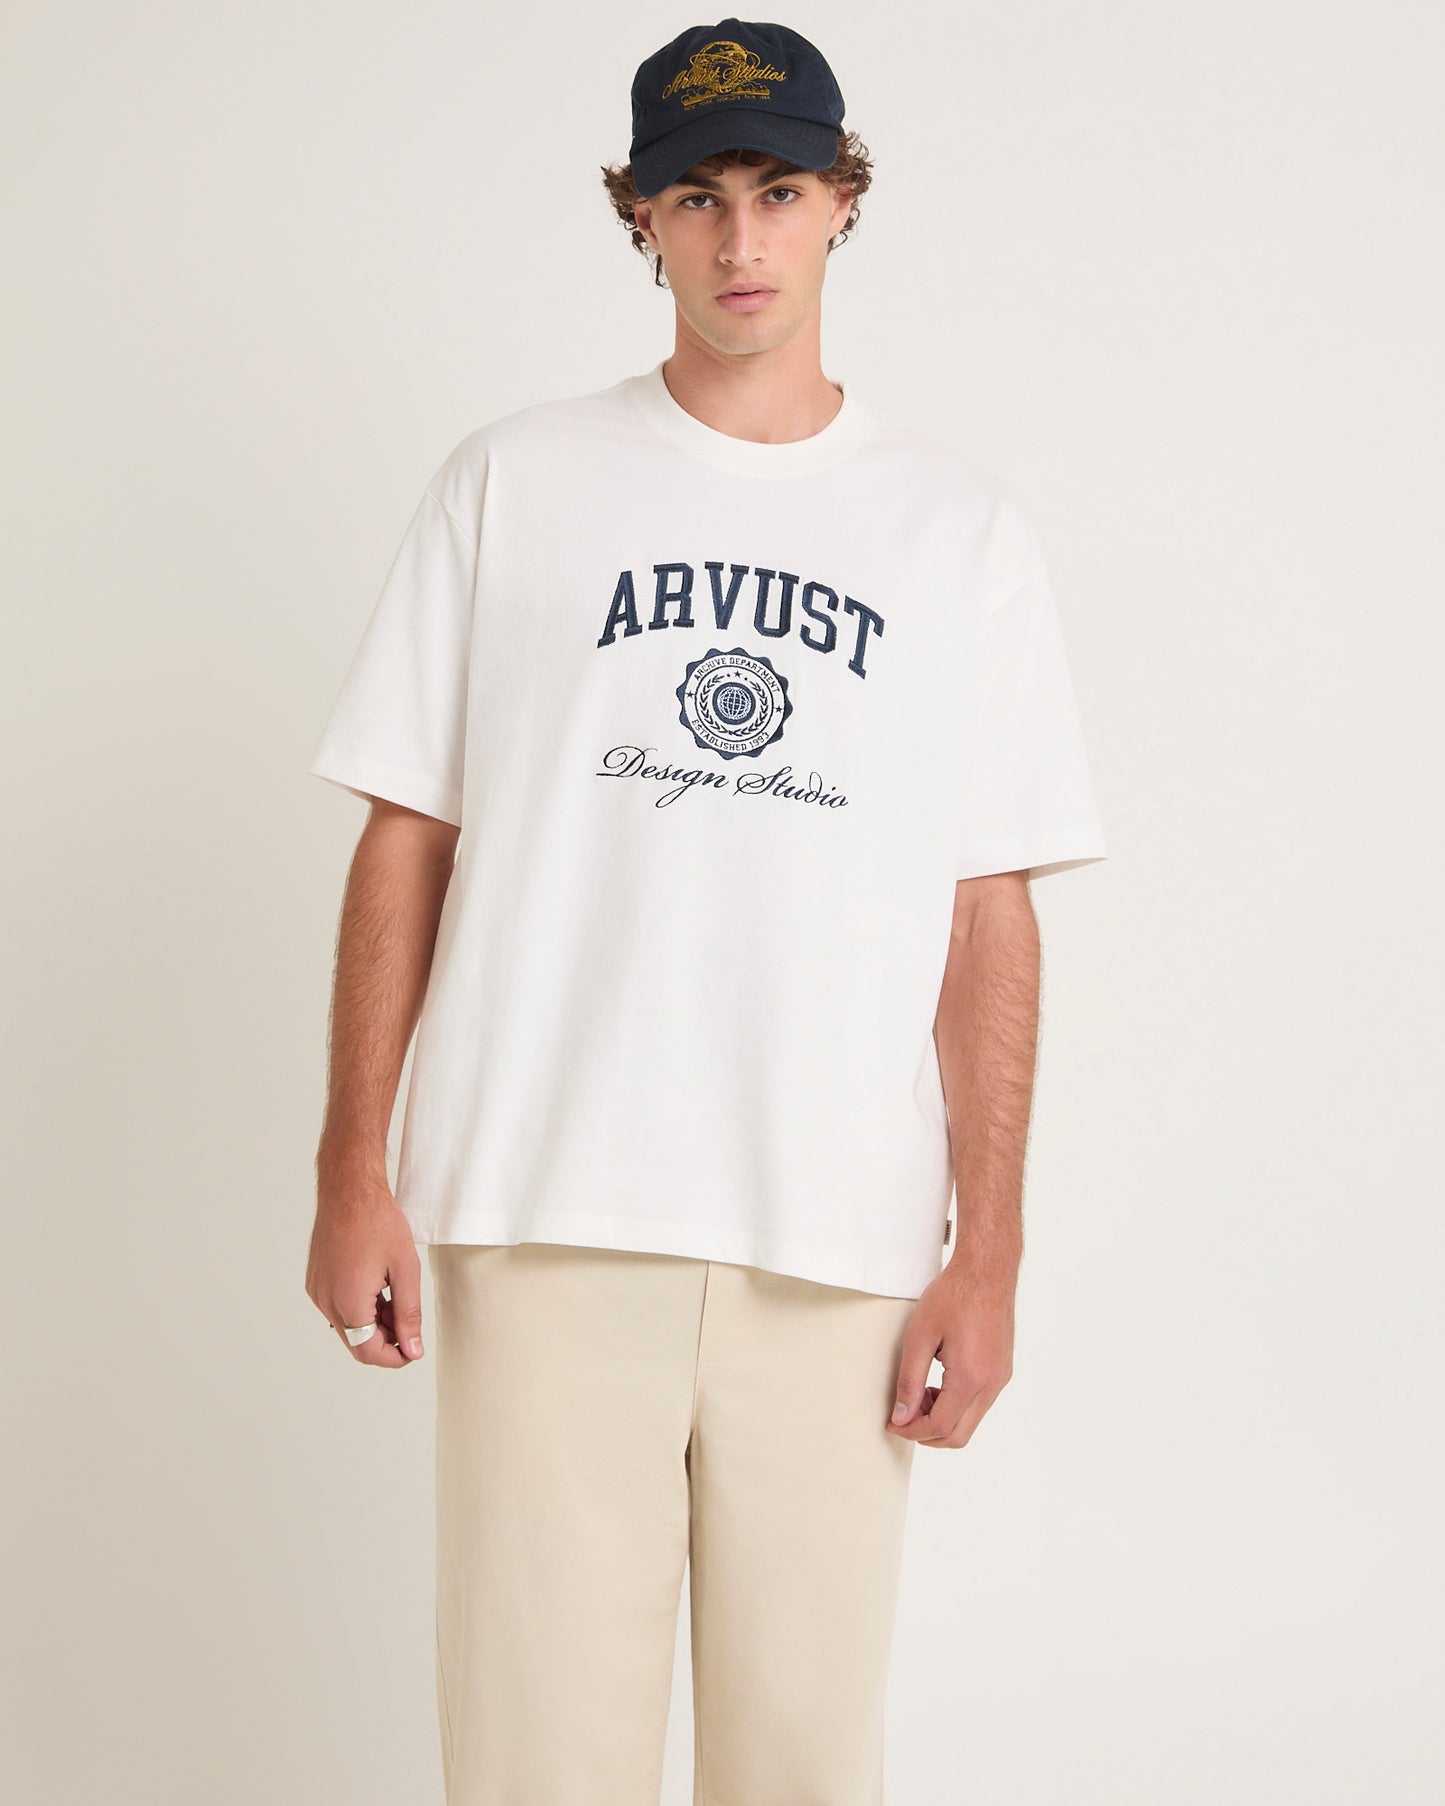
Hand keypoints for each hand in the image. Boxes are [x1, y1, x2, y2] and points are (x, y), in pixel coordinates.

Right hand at [305, 1175, 424, 1367]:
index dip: (395, 1358)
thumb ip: (409, 1314)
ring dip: (373, 1323)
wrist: (349, 1190)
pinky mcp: (316, 1281)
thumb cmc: (379, 1222)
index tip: (414, 1350)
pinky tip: (377, 1286)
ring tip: (395, 1294)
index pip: (368, 1352)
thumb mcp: (406, 1269)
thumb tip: (412, 1350)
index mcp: (348, 1300)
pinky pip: (337, 1308)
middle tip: (409, 1318)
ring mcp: (317, 1291)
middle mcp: (326, 1301)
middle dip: (386, 1339)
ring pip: (348, 1326)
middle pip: (357, 1343)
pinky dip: (358, 1308)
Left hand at [885, 1260, 1014, 1447]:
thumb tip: (902, 1416)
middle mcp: (992, 1384)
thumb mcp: (920, 1335)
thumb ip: (910, 1379)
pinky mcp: (1002, 1371)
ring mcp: (1001, 1379)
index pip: (939, 1426)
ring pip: (970, 1423)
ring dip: (942, 1420)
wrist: (987, 1271)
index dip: (911, 1431)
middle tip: (903, 1416)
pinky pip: (979, 1405)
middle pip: (958, 1436)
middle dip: (926, 1433)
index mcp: (971, 1377)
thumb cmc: (954, 1295)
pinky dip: (956, 1406)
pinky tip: (938, 1385)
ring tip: (919, 1394)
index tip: (892, 1423)